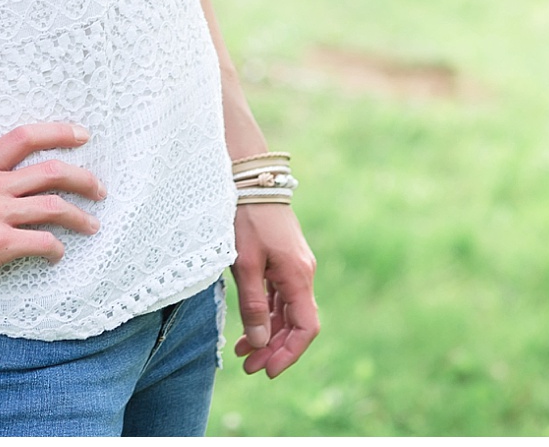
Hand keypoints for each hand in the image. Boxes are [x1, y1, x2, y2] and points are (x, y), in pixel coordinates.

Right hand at [0, 122, 105, 295]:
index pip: (24, 137)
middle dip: (82, 178)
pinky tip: (57, 254)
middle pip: (51, 171)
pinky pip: (40, 242)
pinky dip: (55, 248)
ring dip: (79, 216)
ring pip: (53, 206)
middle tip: (99, 188)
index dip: (58, 132)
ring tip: (92, 224)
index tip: (81, 135)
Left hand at [230, 203, 318, 377]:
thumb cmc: (246, 217)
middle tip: (248, 367)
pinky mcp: (282, 257)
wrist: (251, 178)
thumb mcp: (244, 263)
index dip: (289, 354)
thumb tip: (261, 343)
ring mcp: (293, 265)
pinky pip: (279, 295)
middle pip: (295, 323)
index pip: (306, 328)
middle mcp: (302, 273)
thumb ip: (252, 305)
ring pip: (286, 310)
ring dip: (268, 332)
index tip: (268, 370)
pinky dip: (265, 313)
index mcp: (298, 276)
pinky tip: (249, 325)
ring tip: (242, 352)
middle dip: (274, 348)